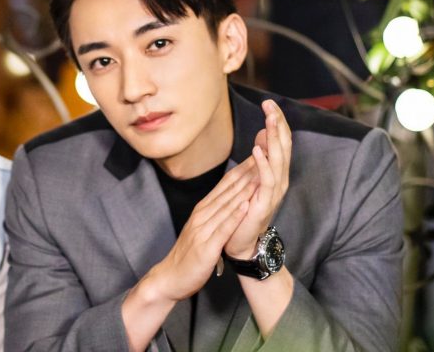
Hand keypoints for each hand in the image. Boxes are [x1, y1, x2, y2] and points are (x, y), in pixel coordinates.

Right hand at [143, 158, 257, 301]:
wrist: (169, 277)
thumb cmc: (188, 255)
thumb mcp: (201, 229)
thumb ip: (213, 215)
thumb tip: (229, 201)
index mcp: (202, 210)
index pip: (225, 185)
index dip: (242, 169)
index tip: (258, 155)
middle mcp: (202, 215)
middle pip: (228, 190)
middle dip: (247, 172)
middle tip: (264, 155)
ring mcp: (203, 230)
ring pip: (227, 206)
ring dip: (244, 189)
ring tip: (261, 174)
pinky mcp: (206, 246)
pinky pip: (223, 229)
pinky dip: (235, 217)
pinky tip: (246, 206)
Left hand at [224, 100, 291, 258]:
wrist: (240, 242)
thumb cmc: (245, 211)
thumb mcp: (252, 179)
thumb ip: (259, 159)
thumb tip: (262, 135)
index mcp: (275, 172)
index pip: (280, 142)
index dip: (276, 122)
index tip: (268, 102)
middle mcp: (279, 180)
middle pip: (282, 146)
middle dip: (277, 124)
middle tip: (270, 105)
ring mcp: (273, 192)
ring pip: (278, 160)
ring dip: (273, 139)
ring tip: (268, 120)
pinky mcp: (264, 203)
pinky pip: (266, 180)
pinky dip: (263, 163)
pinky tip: (257, 149)